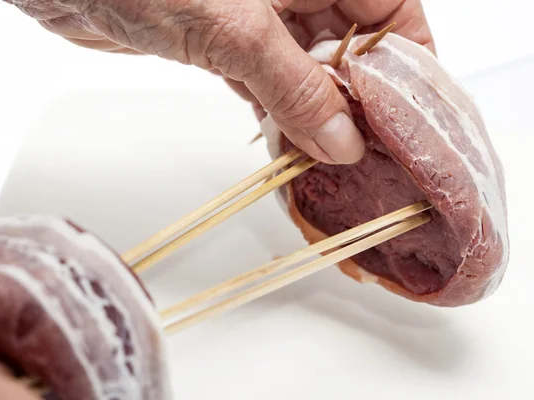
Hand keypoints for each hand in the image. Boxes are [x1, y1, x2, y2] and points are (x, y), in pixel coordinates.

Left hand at [227, 0, 435, 128]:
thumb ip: (296, 87)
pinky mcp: (227, 42)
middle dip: (357, 98)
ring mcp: (263, 16)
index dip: (408, 57)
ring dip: (314, 115)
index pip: (391, 9)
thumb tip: (344, 143)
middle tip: (367, 148)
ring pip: (307, 69)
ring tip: (330, 159)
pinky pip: (266, 80)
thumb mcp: (246, 33)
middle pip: (350, 46)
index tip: (413, 108)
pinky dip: (276, 112)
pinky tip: (288, 145)